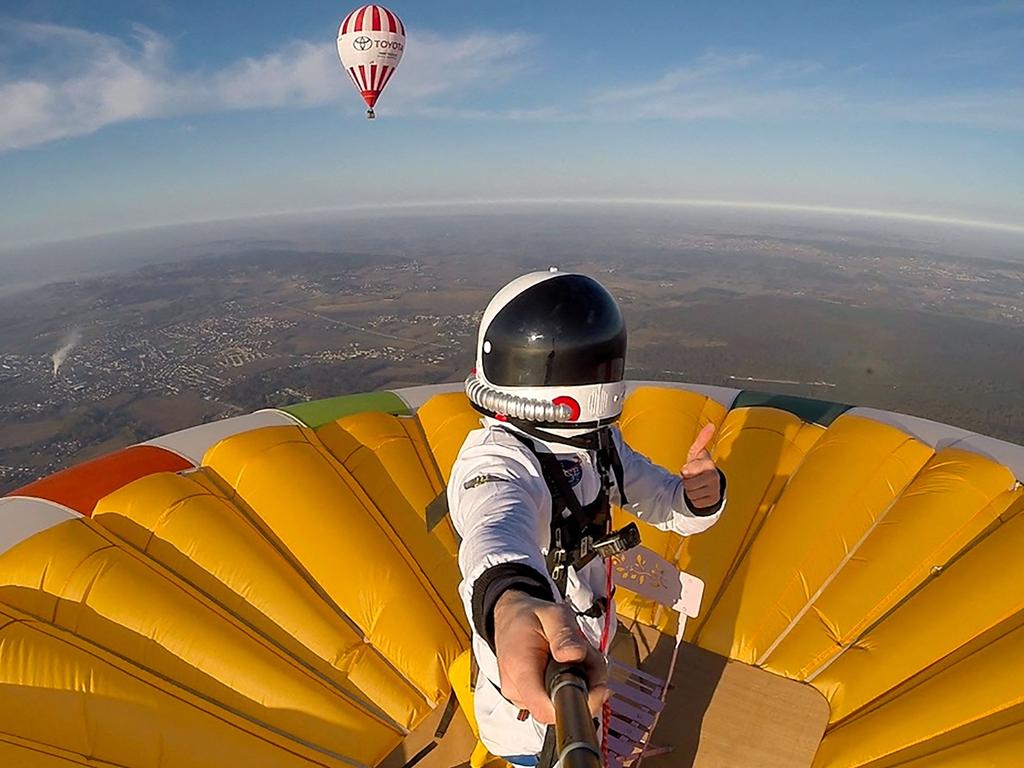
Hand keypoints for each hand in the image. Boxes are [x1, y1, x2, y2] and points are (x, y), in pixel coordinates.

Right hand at [492, 590, 607, 723]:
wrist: (509, 619)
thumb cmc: (529, 617)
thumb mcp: (552, 615)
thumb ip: (565, 634)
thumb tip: (575, 654)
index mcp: (520, 668)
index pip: (548, 709)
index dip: (579, 703)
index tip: (598, 686)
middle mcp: (517, 689)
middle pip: (561, 707)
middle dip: (586, 687)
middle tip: (589, 659)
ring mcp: (521, 697)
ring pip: (561, 704)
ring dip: (580, 684)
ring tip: (576, 658)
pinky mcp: (528, 699)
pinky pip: (555, 700)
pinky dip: (569, 685)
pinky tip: (568, 666)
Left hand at [681, 423, 721, 508]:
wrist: (710, 483)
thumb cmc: (700, 466)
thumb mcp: (697, 452)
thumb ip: (702, 439)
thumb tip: (711, 425)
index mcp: (709, 465)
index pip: (687, 472)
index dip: (685, 472)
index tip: (687, 469)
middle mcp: (714, 478)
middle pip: (687, 484)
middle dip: (687, 481)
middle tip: (693, 477)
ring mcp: (715, 491)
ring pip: (691, 494)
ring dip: (690, 491)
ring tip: (696, 485)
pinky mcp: (713, 501)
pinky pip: (696, 503)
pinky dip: (695, 499)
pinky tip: (700, 493)